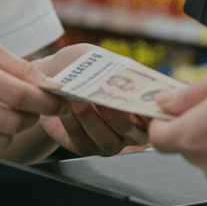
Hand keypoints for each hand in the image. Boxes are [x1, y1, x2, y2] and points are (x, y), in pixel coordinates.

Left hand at [30, 44, 152, 156]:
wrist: (49, 76)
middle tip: (100, 98)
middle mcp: (130, 129)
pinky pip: (83, 143)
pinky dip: (73, 125)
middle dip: (116, 116)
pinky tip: (64, 109)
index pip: (157, 116)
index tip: (140, 100)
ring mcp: (109, 141)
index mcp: (140, 106)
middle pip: (134, 134)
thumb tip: (121, 71)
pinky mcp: (85, 147)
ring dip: (91, 120)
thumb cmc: (80, 66)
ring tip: (76, 100)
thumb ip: (112, 65)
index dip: (153, 113)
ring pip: (108, 142)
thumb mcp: (96, 58)